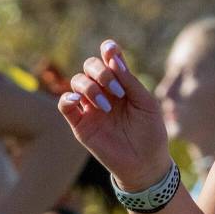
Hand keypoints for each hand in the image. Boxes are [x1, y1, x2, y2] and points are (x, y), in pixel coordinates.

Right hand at [59, 40, 171, 189]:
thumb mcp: (146, 103)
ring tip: (107, 107)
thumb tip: (113, 57)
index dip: (108, 50)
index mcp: (121, 84)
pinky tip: (78, 102)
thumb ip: (130, 81)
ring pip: (77, 81)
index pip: (109, 59)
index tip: (111, 50)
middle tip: (117, 90)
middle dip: (100, 71)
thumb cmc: (150, 132)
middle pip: (90, 66)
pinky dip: (67, 99)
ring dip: (90, 88)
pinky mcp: (80, 124)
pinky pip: (64, 105)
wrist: (145, 163)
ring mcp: (91, 107)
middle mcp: (104, 92)